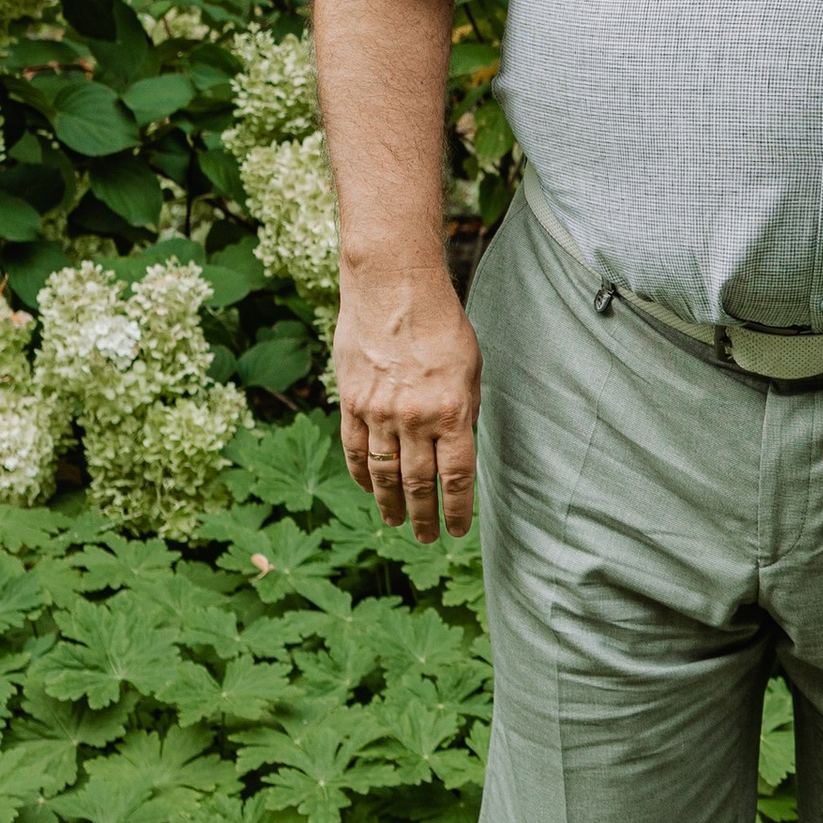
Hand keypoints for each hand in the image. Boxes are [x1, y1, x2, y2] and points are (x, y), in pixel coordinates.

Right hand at [335, 258, 480, 542]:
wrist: (393, 285)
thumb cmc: (441, 322)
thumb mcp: (470, 368)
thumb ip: (463, 412)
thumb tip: (457, 451)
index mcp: (452, 411)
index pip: (456, 478)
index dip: (456, 510)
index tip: (456, 530)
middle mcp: (415, 419)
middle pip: (419, 483)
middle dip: (423, 516)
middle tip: (424, 537)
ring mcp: (379, 412)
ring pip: (383, 474)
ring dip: (391, 503)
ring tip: (397, 522)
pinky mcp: (351, 401)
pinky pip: (355, 450)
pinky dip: (362, 475)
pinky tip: (369, 489)